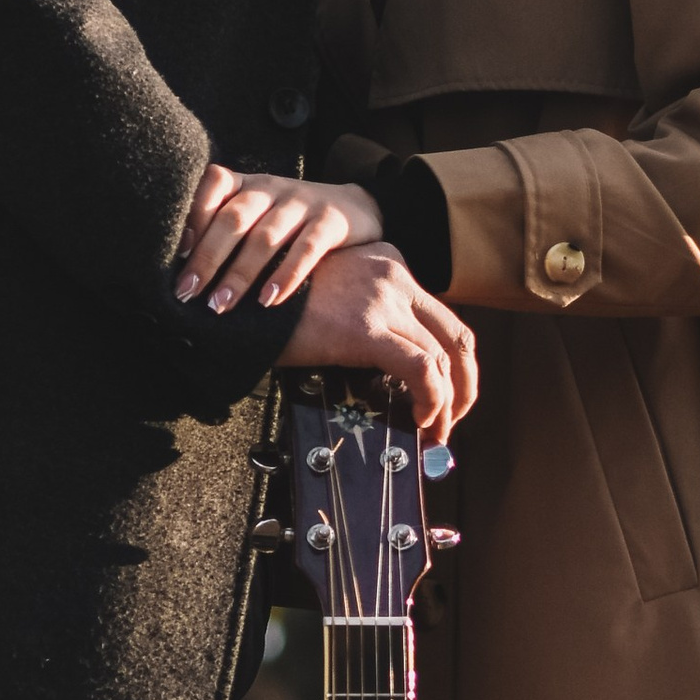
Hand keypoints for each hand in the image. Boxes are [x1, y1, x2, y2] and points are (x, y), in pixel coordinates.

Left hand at [176, 164, 384, 311]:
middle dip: (207, 259)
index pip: (213, 184)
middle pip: (233, 219)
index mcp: (247, 184)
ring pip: (265, 237)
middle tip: (187, 293)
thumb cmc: (291, 222)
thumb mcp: (258, 215)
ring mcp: (303, 202)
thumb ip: (227, 229)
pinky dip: (286, 275)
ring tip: (220, 305)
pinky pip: (307, 248)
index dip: (193, 216)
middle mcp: (271, 188)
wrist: (356, 209)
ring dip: (239, 274)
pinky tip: (269, 300)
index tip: (177, 254)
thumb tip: (184, 273)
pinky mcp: (331, 221)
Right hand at [287, 244, 480, 446]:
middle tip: (451, 423)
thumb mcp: (331, 299)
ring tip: (433, 435)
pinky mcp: (367, 327)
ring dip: (447, 406)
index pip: (440, 318)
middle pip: (456, 337)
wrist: (235, 299)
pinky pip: (422, 369)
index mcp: (388, 263)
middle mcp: (394, 275)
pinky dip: (432, 400)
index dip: (451, 364)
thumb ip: (364, 319)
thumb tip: (386, 372)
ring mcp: (384, 299)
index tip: (442, 397)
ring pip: (444, 358)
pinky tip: (419, 421)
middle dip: (463, 386)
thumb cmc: (272, 306)